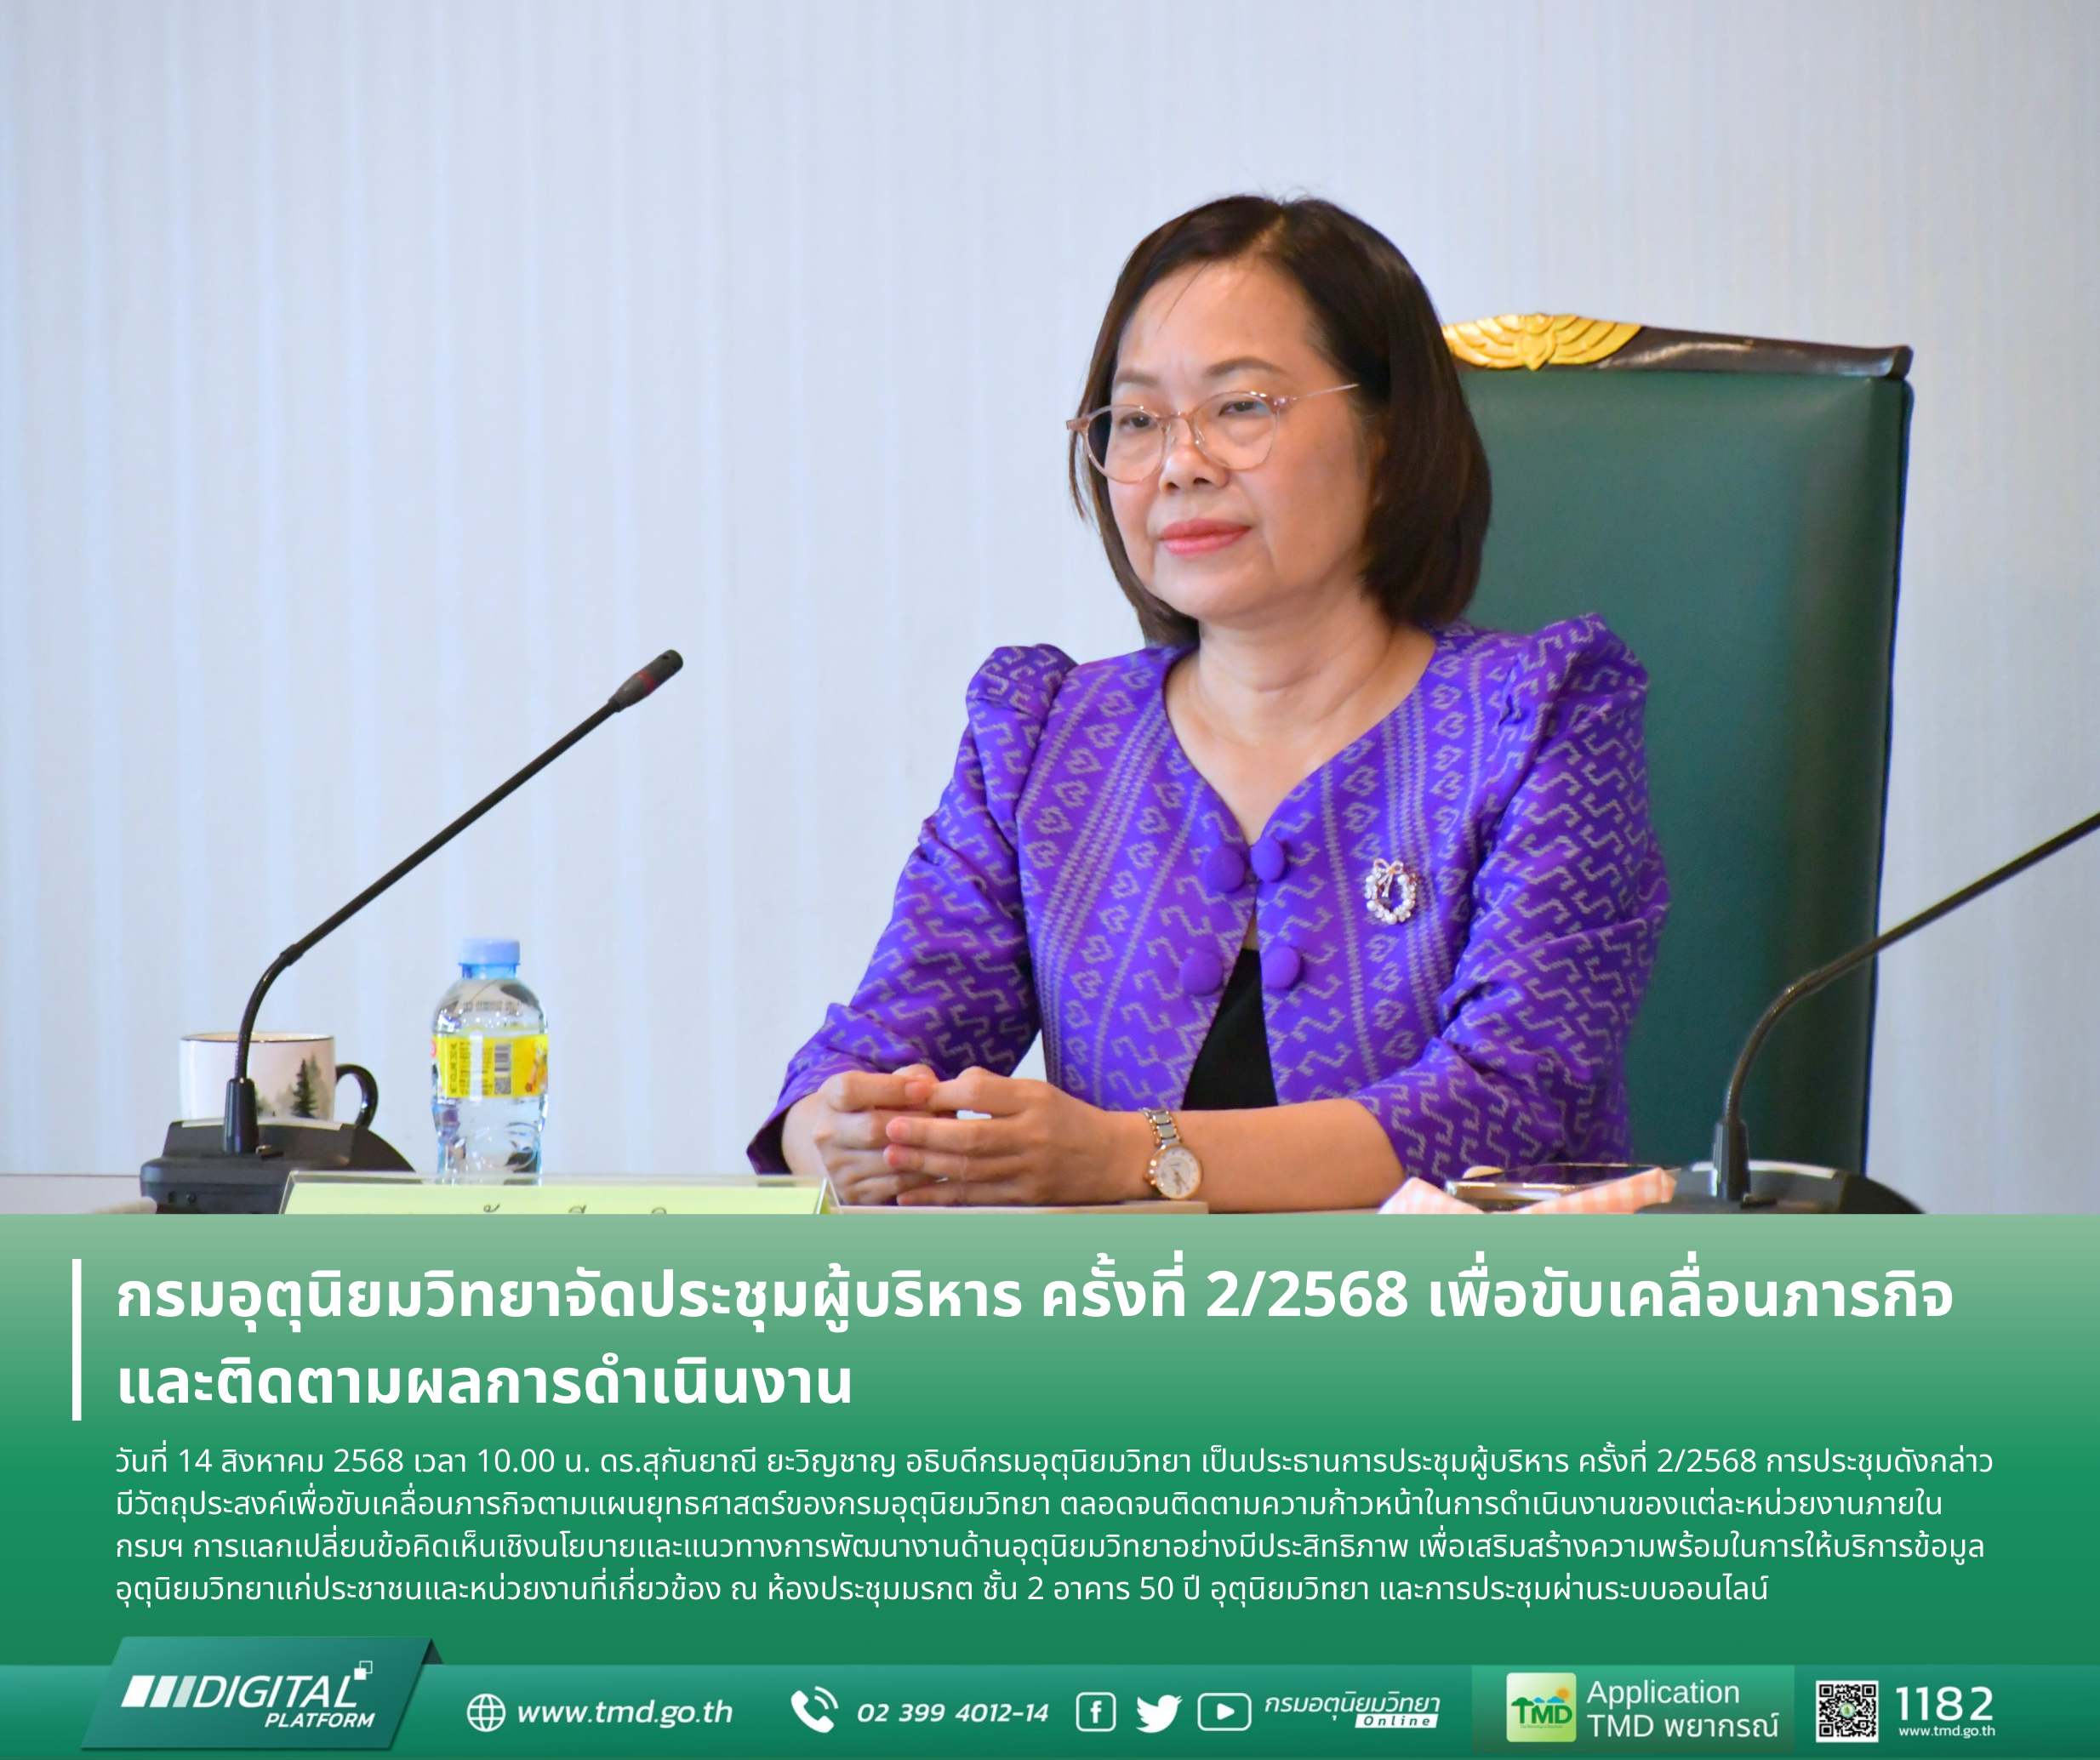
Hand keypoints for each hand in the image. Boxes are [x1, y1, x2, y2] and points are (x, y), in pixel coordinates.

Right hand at [781, 1065, 940, 1203]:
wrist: (841, 1145)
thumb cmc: (873, 1106)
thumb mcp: (883, 1083)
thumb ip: (908, 1077)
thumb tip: (928, 1085)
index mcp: (830, 1098)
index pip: (852, 1090)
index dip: (890, 1089)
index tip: (924, 1088)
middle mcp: (826, 1132)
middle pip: (871, 1128)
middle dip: (914, 1122)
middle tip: (945, 1118)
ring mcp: (837, 1166)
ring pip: (888, 1159)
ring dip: (923, 1150)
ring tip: (948, 1139)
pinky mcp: (853, 1192)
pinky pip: (895, 1184)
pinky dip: (921, 1174)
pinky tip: (938, 1162)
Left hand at [881, 1067, 1153, 1206]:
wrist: (1113, 1158)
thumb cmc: (1068, 1119)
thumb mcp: (1037, 1091)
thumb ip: (991, 1087)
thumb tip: (938, 1087)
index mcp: (1034, 1100)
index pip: (982, 1092)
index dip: (944, 1092)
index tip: (910, 1092)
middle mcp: (1032, 1135)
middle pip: (971, 1135)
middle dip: (926, 1132)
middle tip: (890, 1126)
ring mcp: (1028, 1171)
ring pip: (969, 1169)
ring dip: (926, 1163)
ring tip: (891, 1155)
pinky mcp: (1024, 1198)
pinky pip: (976, 1198)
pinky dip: (940, 1197)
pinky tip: (910, 1194)